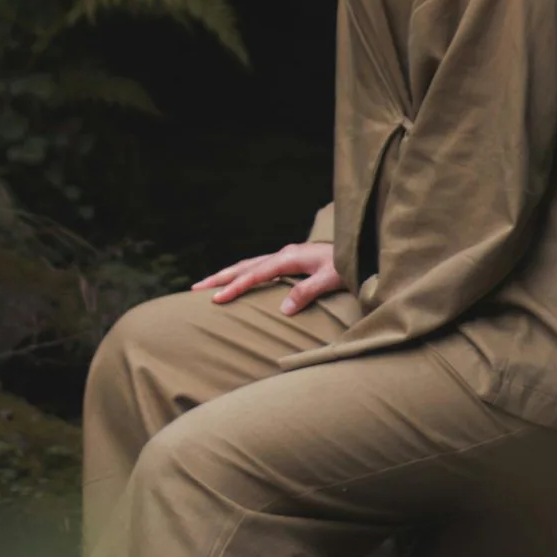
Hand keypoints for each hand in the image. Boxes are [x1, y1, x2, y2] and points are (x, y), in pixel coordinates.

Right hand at [194, 238, 341, 315]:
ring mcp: (285, 256)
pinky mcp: (289, 260)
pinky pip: (258, 266)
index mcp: (289, 257)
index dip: (235, 287)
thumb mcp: (331, 279)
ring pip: (248, 264)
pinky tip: (237, 280)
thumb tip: (284, 309)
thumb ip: (308, 292)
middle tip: (195, 289)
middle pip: (244, 265)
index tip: (216, 299)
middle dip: (219, 277)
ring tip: (206, 285)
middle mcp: (283, 254)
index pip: (256, 274)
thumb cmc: (348, 265)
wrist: (361, 247)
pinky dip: (242, 273)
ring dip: (227, 274)